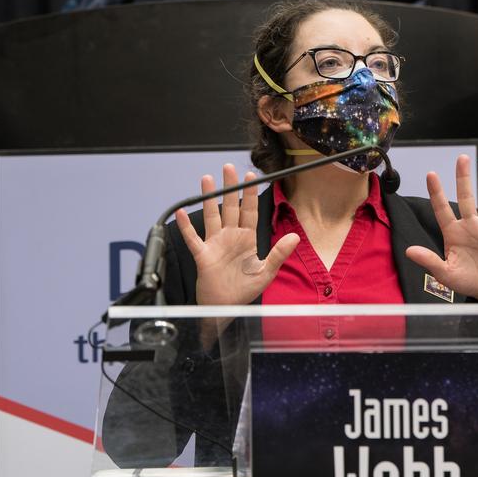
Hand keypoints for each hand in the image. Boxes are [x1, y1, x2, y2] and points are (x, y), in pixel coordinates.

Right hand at [176, 164, 299, 307]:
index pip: (249, 212)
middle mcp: (230, 237)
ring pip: (212, 216)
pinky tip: (182, 213)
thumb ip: (279, 254)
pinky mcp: (203, 255)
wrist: (226, 308)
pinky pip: (193, 238)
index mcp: (247, 239)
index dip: (250, 194)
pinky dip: (186, 227)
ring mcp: (215, 244)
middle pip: (230, 207)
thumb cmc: (244, 291)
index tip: (251, 177)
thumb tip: (295, 237)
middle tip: (229, 168)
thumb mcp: (266, 272)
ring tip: (206, 179)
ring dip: (208, 198)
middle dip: (230, 187)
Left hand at [405, 155, 477, 302]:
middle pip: (465, 197)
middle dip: (463, 178)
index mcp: (453, 233)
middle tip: (461, 158)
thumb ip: (429, 261)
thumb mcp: (446, 274)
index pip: (442, 209)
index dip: (436, 192)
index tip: (430, 174)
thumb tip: (408, 251)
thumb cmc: (467, 283)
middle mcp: (469, 226)